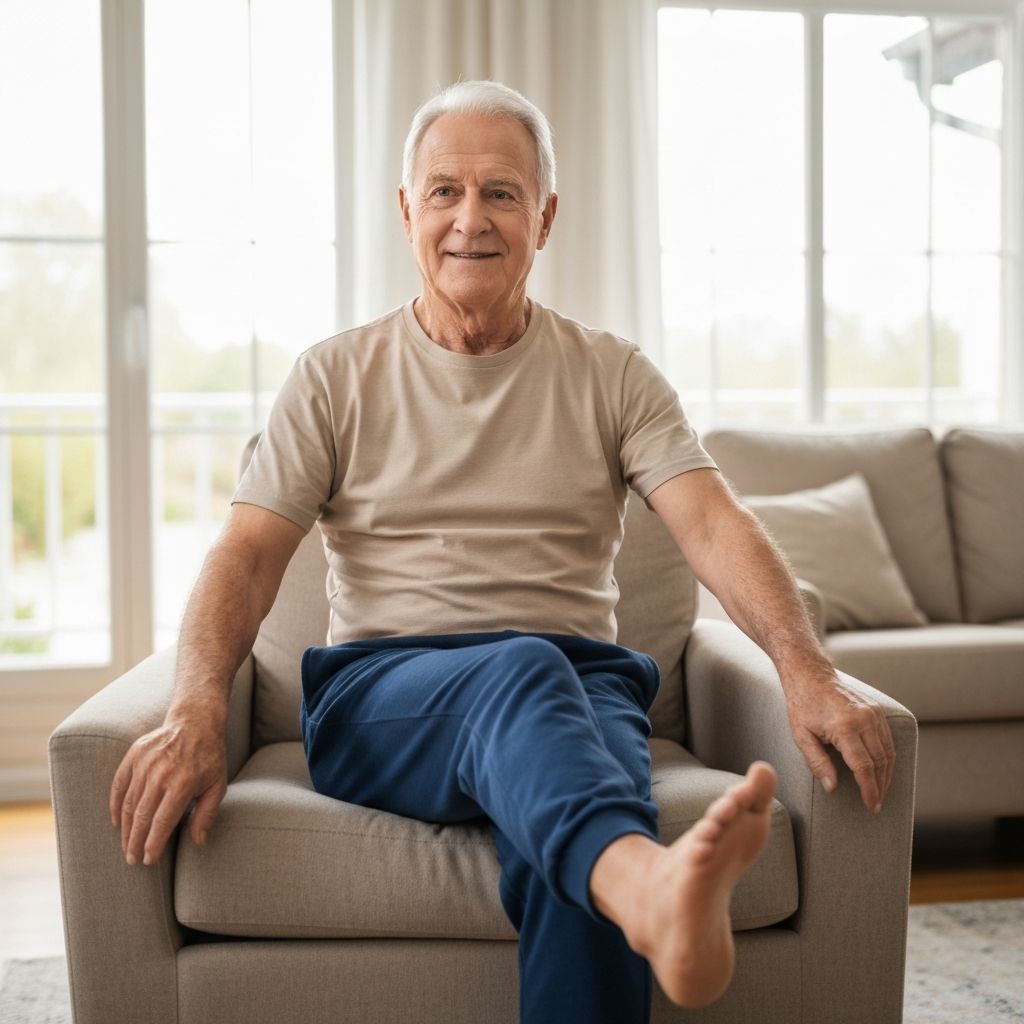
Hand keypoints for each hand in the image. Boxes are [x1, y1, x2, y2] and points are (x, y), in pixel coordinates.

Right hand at [109, 712, 227, 865]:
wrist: (196, 722)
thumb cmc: (209, 757)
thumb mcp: (217, 785)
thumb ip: (206, 814)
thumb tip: (198, 842)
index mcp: (182, 783)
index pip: (162, 822)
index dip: (153, 844)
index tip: (148, 860)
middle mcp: (161, 774)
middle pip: (142, 816)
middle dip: (135, 842)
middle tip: (132, 859)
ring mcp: (145, 763)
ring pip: (129, 803)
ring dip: (126, 828)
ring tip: (126, 846)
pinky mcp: (134, 755)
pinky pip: (119, 784)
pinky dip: (116, 805)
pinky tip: (117, 822)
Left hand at [785, 674, 895, 812]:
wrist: (810, 675)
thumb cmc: (802, 706)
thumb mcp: (801, 736)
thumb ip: (817, 763)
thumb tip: (832, 788)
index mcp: (844, 727)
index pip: (863, 767)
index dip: (869, 789)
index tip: (870, 805)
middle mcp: (864, 719)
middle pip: (880, 761)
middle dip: (880, 786)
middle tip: (875, 804)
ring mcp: (873, 713)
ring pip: (888, 752)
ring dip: (887, 774)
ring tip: (879, 792)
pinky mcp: (877, 710)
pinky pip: (888, 739)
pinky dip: (887, 758)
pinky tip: (881, 771)